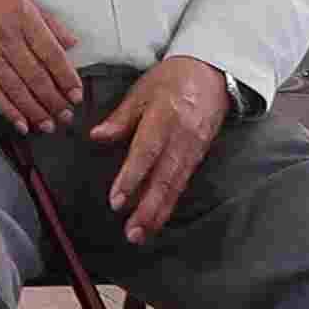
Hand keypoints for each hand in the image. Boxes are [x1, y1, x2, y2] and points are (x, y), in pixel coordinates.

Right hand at [0, 0, 82, 130]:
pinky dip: (7, 110)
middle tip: (66, 115)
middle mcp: (6, 36)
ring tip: (48, 124)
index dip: (66, 77)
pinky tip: (20, 121)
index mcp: (22, 16)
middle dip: (54, 100)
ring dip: (35, 110)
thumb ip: (45, 19)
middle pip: (36, 76)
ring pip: (16, 88)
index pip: (51, 53)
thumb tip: (68, 40)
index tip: (76, 93)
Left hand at [86, 54, 229, 228]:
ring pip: (175, 186)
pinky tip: (157, 220)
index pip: (146, 152)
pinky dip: (170, 204)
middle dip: (147, 208)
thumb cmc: (171, 80)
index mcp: (165, 117)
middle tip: (131, 232)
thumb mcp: (142, 90)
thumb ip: (120, 118)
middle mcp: (182, 137)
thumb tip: (96, 137)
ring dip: (158, 212)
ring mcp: (193, 149)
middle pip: (164, 177)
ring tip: (141, 234)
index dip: (132, 178)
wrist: (212, 74)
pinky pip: (183, 184)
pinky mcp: (199, 157)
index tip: (116, 201)